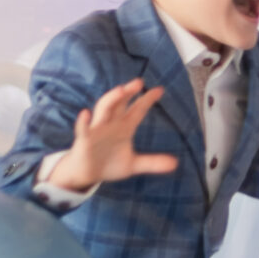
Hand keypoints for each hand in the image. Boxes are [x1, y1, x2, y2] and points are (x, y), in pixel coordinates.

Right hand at [59, 79, 177, 188]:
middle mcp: (111, 124)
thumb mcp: (133, 164)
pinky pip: (83, 129)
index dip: (148, 99)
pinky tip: (86, 114)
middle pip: (120, 103)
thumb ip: (153, 162)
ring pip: (103, 109)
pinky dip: (83, 122)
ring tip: (120, 90)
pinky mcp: (84, 140)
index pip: (137, 110)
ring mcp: (97, 130)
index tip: (160, 90)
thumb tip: (175, 163)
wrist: (87, 175)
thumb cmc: (109, 164)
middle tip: (139, 82)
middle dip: (128, 92)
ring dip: (111, 99)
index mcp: (124, 127)